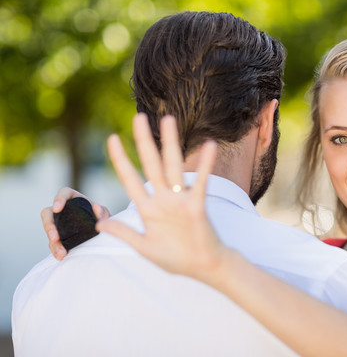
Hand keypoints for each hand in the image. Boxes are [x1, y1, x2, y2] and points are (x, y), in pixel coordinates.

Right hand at [41, 187, 109, 259]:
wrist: (100, 231)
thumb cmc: (100, 218)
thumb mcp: (104, 214)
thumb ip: (102, 212)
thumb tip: (97, 207)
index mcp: (73, 200)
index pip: (63, 193)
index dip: (58, 199)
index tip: (57, 208)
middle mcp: (62, 211)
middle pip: (48, 214)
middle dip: (49, 226)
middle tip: (55, 237)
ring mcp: (58, 224)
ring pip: (49, 231)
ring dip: (53, 242)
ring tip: (61, 252)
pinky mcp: (58, 237)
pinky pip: (53, 243)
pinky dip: (56, 250)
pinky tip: (61, 256)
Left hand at [97, 114, 227, 281]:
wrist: (204, 267)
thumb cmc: (176, 259)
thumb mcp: (144, 247)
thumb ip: (124, 233)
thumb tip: (99, 224)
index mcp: (148, 209)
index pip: (130, 179)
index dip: (120, 159)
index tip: (112, 138)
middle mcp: (163, 200)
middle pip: (151, 164)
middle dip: (144, 141)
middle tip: (138, 117)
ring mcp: (180, 201)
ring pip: (173, 166)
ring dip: (171, 143)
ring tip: (168, 120)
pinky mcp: (197, 205)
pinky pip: (202, 182)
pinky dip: (205, 165)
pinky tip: (210, 147)